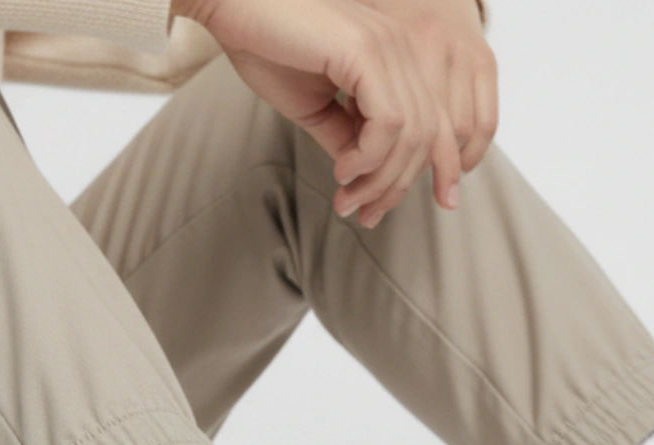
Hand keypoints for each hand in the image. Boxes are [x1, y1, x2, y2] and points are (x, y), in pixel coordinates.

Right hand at [177, 0, 495, 226]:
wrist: (225, 4)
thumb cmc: (264, 47)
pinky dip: (368, 158)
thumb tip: (366, 179)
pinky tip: (342, 171)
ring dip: (379, 180)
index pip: (428, 129)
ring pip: (412, 137)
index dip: (413, 178)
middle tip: (363, 215)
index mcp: (395, 60)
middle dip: (395, 188)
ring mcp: (388, 47)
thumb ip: (349, 140)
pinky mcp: (367, 51)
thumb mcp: (317, 109)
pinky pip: (389, 124)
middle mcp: (400, 49)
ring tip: (348, 197)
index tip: (380, 211)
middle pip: (427, 139)